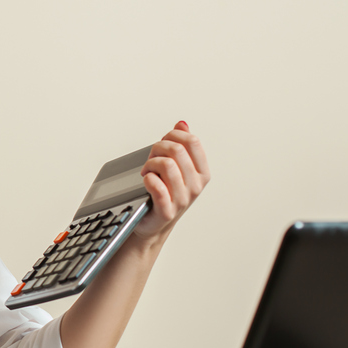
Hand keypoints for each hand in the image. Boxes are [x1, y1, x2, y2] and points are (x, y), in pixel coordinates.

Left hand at [135, 121, 209, 242]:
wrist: (152, 223)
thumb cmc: (164, 193)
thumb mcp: (176, 168)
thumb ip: (180, 145)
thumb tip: (182, 124)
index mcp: (201, 172)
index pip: (192, 141)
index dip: (173, 135)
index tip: (163, 142)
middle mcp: (195, 185)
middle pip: (176, 150)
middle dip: (158, 148)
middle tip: (151, 158)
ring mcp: (182, 199)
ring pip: (166, 164)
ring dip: (150, 164)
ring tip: (147, 171)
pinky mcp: (167, 210)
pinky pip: (156, 185)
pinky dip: (147, 178)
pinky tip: (146, 181)